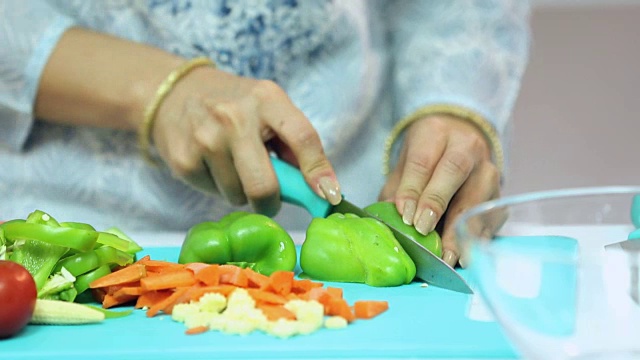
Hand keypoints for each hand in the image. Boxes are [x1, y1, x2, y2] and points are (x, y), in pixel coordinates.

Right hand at [150, 67, 340, 215]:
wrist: (173, 94)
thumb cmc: (235, 106)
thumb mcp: (269, 107)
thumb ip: (294, 143)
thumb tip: (322, 188)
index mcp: (266, 99)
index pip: (302, 137)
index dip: (318, 171)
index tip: (329, 196)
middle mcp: (234, 117)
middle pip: (264, 185)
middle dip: (273, 202)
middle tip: (271, 199)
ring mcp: (205, 139)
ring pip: (239, 196)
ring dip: (243, 192)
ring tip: (234, 166)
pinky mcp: (183, 161)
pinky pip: (215, 195)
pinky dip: (220, 188)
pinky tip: (213, 164)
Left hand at [378, 114, 500, 267]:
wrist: (460, 141)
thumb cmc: (427, 156)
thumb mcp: (405, 164)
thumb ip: (396, 189)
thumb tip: (388, 217)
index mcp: (435, 133)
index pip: (423, 160)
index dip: (413, 190)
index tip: (406, 216)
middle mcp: (467, 145)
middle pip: (455, 170)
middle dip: (438, 202)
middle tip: (423, 230)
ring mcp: (488, 169)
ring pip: (479, 195)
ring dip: (463, 229)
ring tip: (448, 254)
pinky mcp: (499, 193)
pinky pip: (492, 216)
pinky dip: (479, 237)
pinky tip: (467, 255)